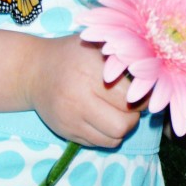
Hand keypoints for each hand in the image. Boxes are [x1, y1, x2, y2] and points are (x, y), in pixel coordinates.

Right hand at [26, 34, 143, 147]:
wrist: (33, 71)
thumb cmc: (72, 53)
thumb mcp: (96, 42)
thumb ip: (122, 52)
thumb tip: (152, 68)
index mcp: (91, 72)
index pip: (131, 97)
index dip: (143, 95)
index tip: (143, 88)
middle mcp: (80, 99)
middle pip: (124, 124)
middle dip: (134, 116)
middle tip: (133, 104)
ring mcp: (72, 119)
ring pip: (113, 139)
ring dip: (122, 128)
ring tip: (119, 111)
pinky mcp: (66, 133)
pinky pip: (98, 144)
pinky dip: (107, 134)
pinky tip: (104, 117)